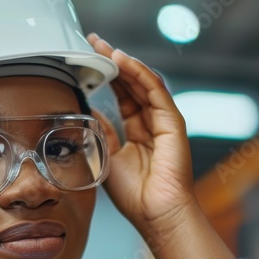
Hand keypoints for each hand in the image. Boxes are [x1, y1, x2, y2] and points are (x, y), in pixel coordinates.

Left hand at [87, 33, 234, 258]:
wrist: (155, 214)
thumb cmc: (134, 196)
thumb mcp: (106, 156)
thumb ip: (100, 131)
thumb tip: (85, 109)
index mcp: (137, 132)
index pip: (122, 95)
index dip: (107, 77)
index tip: (89, 60)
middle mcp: (152, 124)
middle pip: (132, 84)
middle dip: (113, 63)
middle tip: (94, 43)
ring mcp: (164, 122)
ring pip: (144, 83)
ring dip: (124, 63)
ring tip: (105, 47)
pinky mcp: (173, 124)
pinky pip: (156, 92)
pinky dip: (140, 74)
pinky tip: (124, 62)